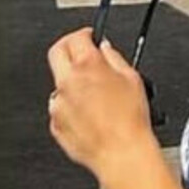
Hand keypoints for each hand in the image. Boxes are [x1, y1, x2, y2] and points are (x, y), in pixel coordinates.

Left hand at [46, 29, 154, 180]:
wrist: (122, 154)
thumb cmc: (130, 122)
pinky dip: (70, 108)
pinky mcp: (56, 123)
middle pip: (56, 52)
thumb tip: (105, 50)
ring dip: (71, 82)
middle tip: (80, 52)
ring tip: (92, 95)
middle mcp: (68, 82)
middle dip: (68, 48)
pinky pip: (60, 108)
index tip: (89, 38)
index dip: (85, 34)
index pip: (76, 37)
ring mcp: (58, 104)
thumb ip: (114, 58)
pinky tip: (90, 116)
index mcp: (87, 66)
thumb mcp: (132, 79)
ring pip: (58, 83)